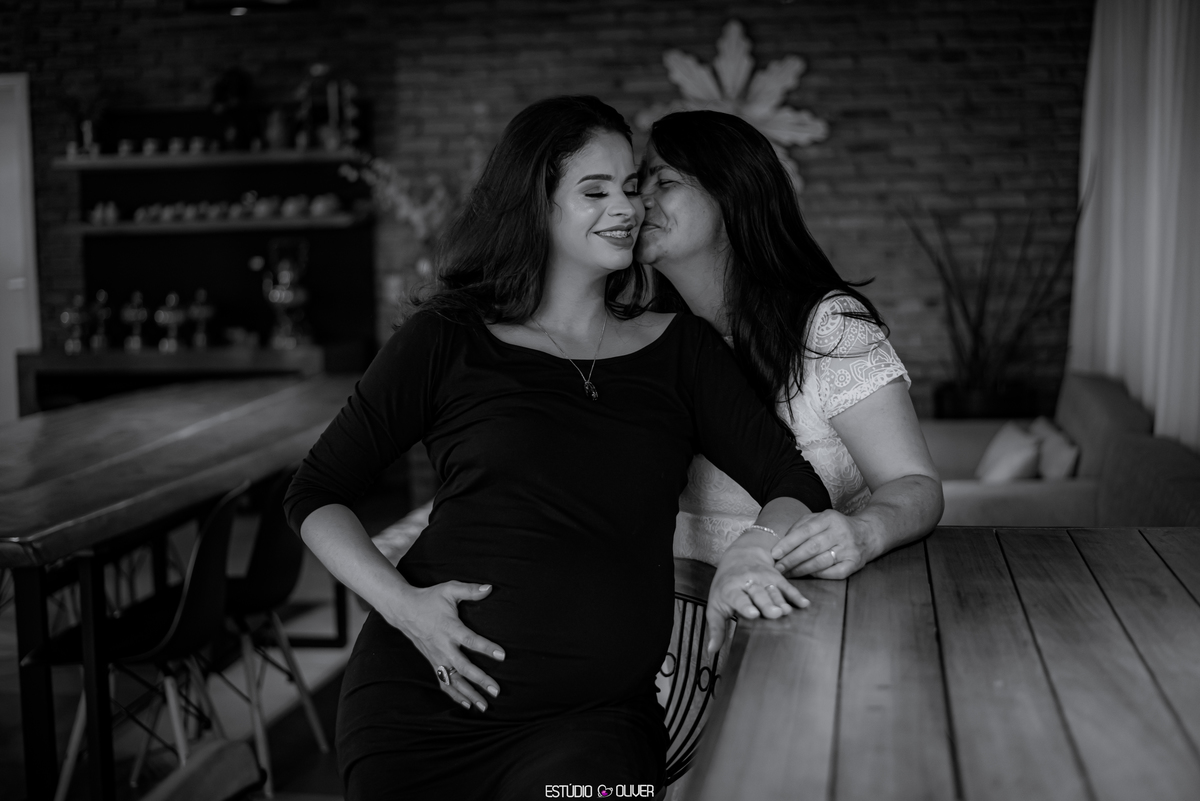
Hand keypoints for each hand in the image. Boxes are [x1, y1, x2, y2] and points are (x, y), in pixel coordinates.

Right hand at [381, 581, 504, 711]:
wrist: (404, 610)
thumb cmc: (429, 599)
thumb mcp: (449, 589)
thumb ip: (470, 590)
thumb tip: (490, 588)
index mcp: (449, 628)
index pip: (470, 640)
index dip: (486, 648)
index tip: (502, 655)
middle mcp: (443, 646)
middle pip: (463, 667)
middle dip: (480, 680)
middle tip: (496, 691)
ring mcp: (436, 657)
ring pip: (453, 680)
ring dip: (469, 694)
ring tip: (485, 706)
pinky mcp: (432, 663)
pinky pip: (444, 682)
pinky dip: (455, 695)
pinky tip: (468, 704)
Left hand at [705, 539, 808, 655]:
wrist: (740, 557)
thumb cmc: (726, 587)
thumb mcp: (716, 605)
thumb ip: (716, 628)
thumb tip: (712, 650)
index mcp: (731, 590)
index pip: (738, 598)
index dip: (745, 606)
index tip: (753, 614)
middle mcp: (748, 583)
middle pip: (759, 594)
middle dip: (767, 604)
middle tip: (775, 614)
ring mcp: (763, 579)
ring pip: (773, 591)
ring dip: (781, 601)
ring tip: (787, 611)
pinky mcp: (776, 577)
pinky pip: (787, 587)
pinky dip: (795, 595)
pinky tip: (804, 603)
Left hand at [771, 510, 873, 579]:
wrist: (868, 533)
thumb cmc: (836, 527)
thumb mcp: (820, 519)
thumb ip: (801, 526)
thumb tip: (782, 542)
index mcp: (829, 518)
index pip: (805, 531)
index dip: (788, 543)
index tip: (775, 553)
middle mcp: (840, 532)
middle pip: (811, 548)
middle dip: (791, 559)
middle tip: (778, 568)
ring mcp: (849, 549)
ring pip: (820, 562)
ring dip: (801, 570)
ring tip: (788, 574)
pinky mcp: (855, 563)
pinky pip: (833, 573)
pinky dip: (818, 575)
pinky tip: (807, 575)